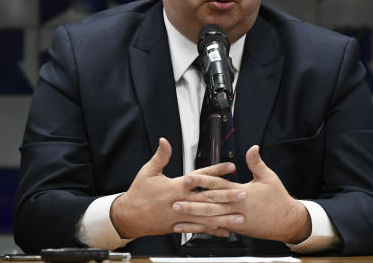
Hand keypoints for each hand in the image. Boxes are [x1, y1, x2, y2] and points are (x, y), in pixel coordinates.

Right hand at [110, 138, 243, 238]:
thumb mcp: (148, 172)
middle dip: (227, 196)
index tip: (231, 167)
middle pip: (208, 198)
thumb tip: (164, 141)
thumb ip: (160, 156)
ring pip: (207, 216)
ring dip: (225, 216)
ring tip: (240, 216)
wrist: (129, 217)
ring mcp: (182, 216)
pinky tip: (225, 230)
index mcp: (176, 186)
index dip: (216, 170)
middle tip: (243, 193)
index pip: (200, 177)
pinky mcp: (180, 226)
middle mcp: (181, 202)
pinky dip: (212, 229)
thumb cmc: (138, 194)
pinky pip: (199, 228)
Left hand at [172, 145, 310, 243]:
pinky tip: (191, 229)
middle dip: (191, 202)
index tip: (188, 178)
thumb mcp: (268, 177)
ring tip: (178, 217)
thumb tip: (252, 148)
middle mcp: (236, 207)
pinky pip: (217, 228)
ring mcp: (236, 220)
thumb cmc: (278, 200)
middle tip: (175, 200)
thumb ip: (256, 162)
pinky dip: (203, 229)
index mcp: (242, 192)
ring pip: (210, 219)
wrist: (287, 222)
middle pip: (210, 204)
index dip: (202, 181)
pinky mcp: (236, 228)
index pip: (218, 185)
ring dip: (193, 218)